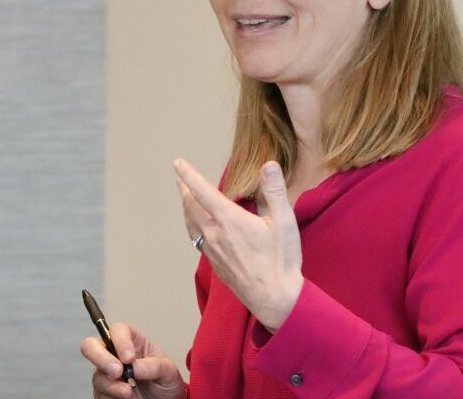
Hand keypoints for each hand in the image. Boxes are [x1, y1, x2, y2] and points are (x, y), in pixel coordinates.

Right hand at [80, 322, 186, 398]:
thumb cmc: (165, 382)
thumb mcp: (168, 370)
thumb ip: (154, 365)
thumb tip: (134, 366)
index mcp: (132, 342)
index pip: (118, 331)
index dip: (120, 341)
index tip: (129, 357)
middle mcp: (115, 355)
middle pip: (91, 346)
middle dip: (100, 357)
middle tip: (118, 371)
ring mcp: (107, 375)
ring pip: (96, 375)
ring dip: (112, 385)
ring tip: (130, 393)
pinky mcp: (104, 393)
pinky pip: (100, 394)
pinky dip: (112, 397)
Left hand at [174, 159, 302, 331]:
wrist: (274, 299)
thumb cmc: (281, 260)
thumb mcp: (284, 221)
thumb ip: (275, 190)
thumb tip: (269, 164)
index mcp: (228, 219)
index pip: (201, 191)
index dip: (188, 175)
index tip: (178, 163)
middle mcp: (214, 233)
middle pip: (190, 206)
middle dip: (184, 189)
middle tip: (179, 177)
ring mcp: (212, 250)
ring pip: (190, 224)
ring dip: (185, 208)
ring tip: (184, 199)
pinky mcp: (215, 263)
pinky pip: (196, 239)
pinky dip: (192, 226)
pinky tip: (197, 228)